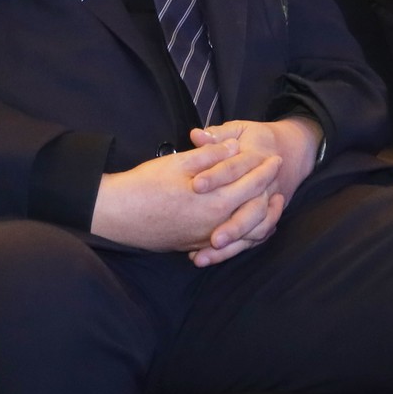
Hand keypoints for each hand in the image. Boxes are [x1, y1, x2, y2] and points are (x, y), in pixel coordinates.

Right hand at [91, 141, 279, 255]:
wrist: (117, 216)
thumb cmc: (144, 186)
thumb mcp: (178, 164)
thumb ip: (210, 156)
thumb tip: (233, 147)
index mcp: (215, 201)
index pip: (253, 185)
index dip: (266, 170)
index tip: (275, 158)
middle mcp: (216, 224)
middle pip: (257, 210)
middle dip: (270, 191)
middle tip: (275, 176)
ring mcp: (206, 238)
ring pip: (248, 233)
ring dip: (263, 216)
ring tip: (270, 201)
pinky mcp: (195, 245)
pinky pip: (232, 244)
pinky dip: (245, 233)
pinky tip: (246, 222)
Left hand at [184, 118, 319, 263]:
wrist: (293, 151)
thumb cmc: (258, 139)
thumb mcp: (240, 130)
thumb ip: (218, 135)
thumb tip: (196, 135)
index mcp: (256, 159)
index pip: (235, 168)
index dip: (216, 176)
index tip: (196, 185)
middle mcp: (265, 187)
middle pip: (252, 209)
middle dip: (233, 226)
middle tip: (213, 239)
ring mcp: (267, 205)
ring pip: (255, 229)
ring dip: (231, 245)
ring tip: (202, 257)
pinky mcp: (264, 219)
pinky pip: (253, 239)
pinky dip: (234, 250)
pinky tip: (209, 257)